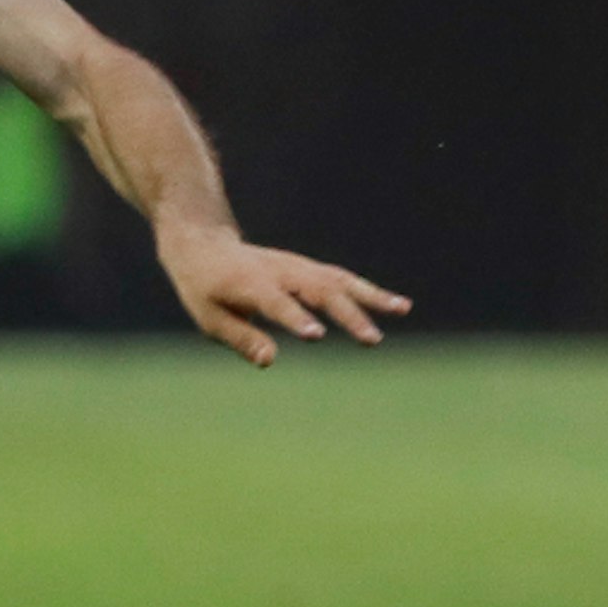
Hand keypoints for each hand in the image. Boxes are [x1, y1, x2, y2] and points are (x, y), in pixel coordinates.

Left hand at [157, 222, 409, 367]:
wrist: (205, 245)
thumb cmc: (205, 289)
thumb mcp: (211, 318)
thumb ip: (241, 338)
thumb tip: (270, 360)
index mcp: (249, 284)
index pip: (276, 303)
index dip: (296, 319)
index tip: (318, 336)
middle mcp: (279, 272)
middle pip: (319, 291)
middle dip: (347, 315)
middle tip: (372, 339)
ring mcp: (298, 267)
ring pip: (338, 280)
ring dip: (370, 297)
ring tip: (402, 310)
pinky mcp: (309, 269)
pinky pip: (343, 279)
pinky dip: (369, 291)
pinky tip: (398, 306)